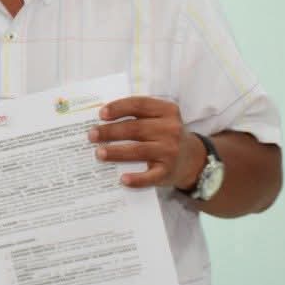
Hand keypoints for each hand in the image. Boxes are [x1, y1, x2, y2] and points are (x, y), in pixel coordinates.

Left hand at [88, 96, 202, 189]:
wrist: (192, 159)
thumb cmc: (165, 135)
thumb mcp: (160, 118)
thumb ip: (138, 115)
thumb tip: (102, 119)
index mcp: (167, 111)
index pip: (139, 105)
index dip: (119, 108)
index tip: (101, 114)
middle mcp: (171, 129)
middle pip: (135, 128)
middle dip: (110, 131)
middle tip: (92, 135)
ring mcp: (170, 151)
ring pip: (138, 151)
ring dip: (116, 152)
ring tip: (99, 153)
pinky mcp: (168, 172)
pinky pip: (150, 177)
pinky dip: (136, 179)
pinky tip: (122, 179)